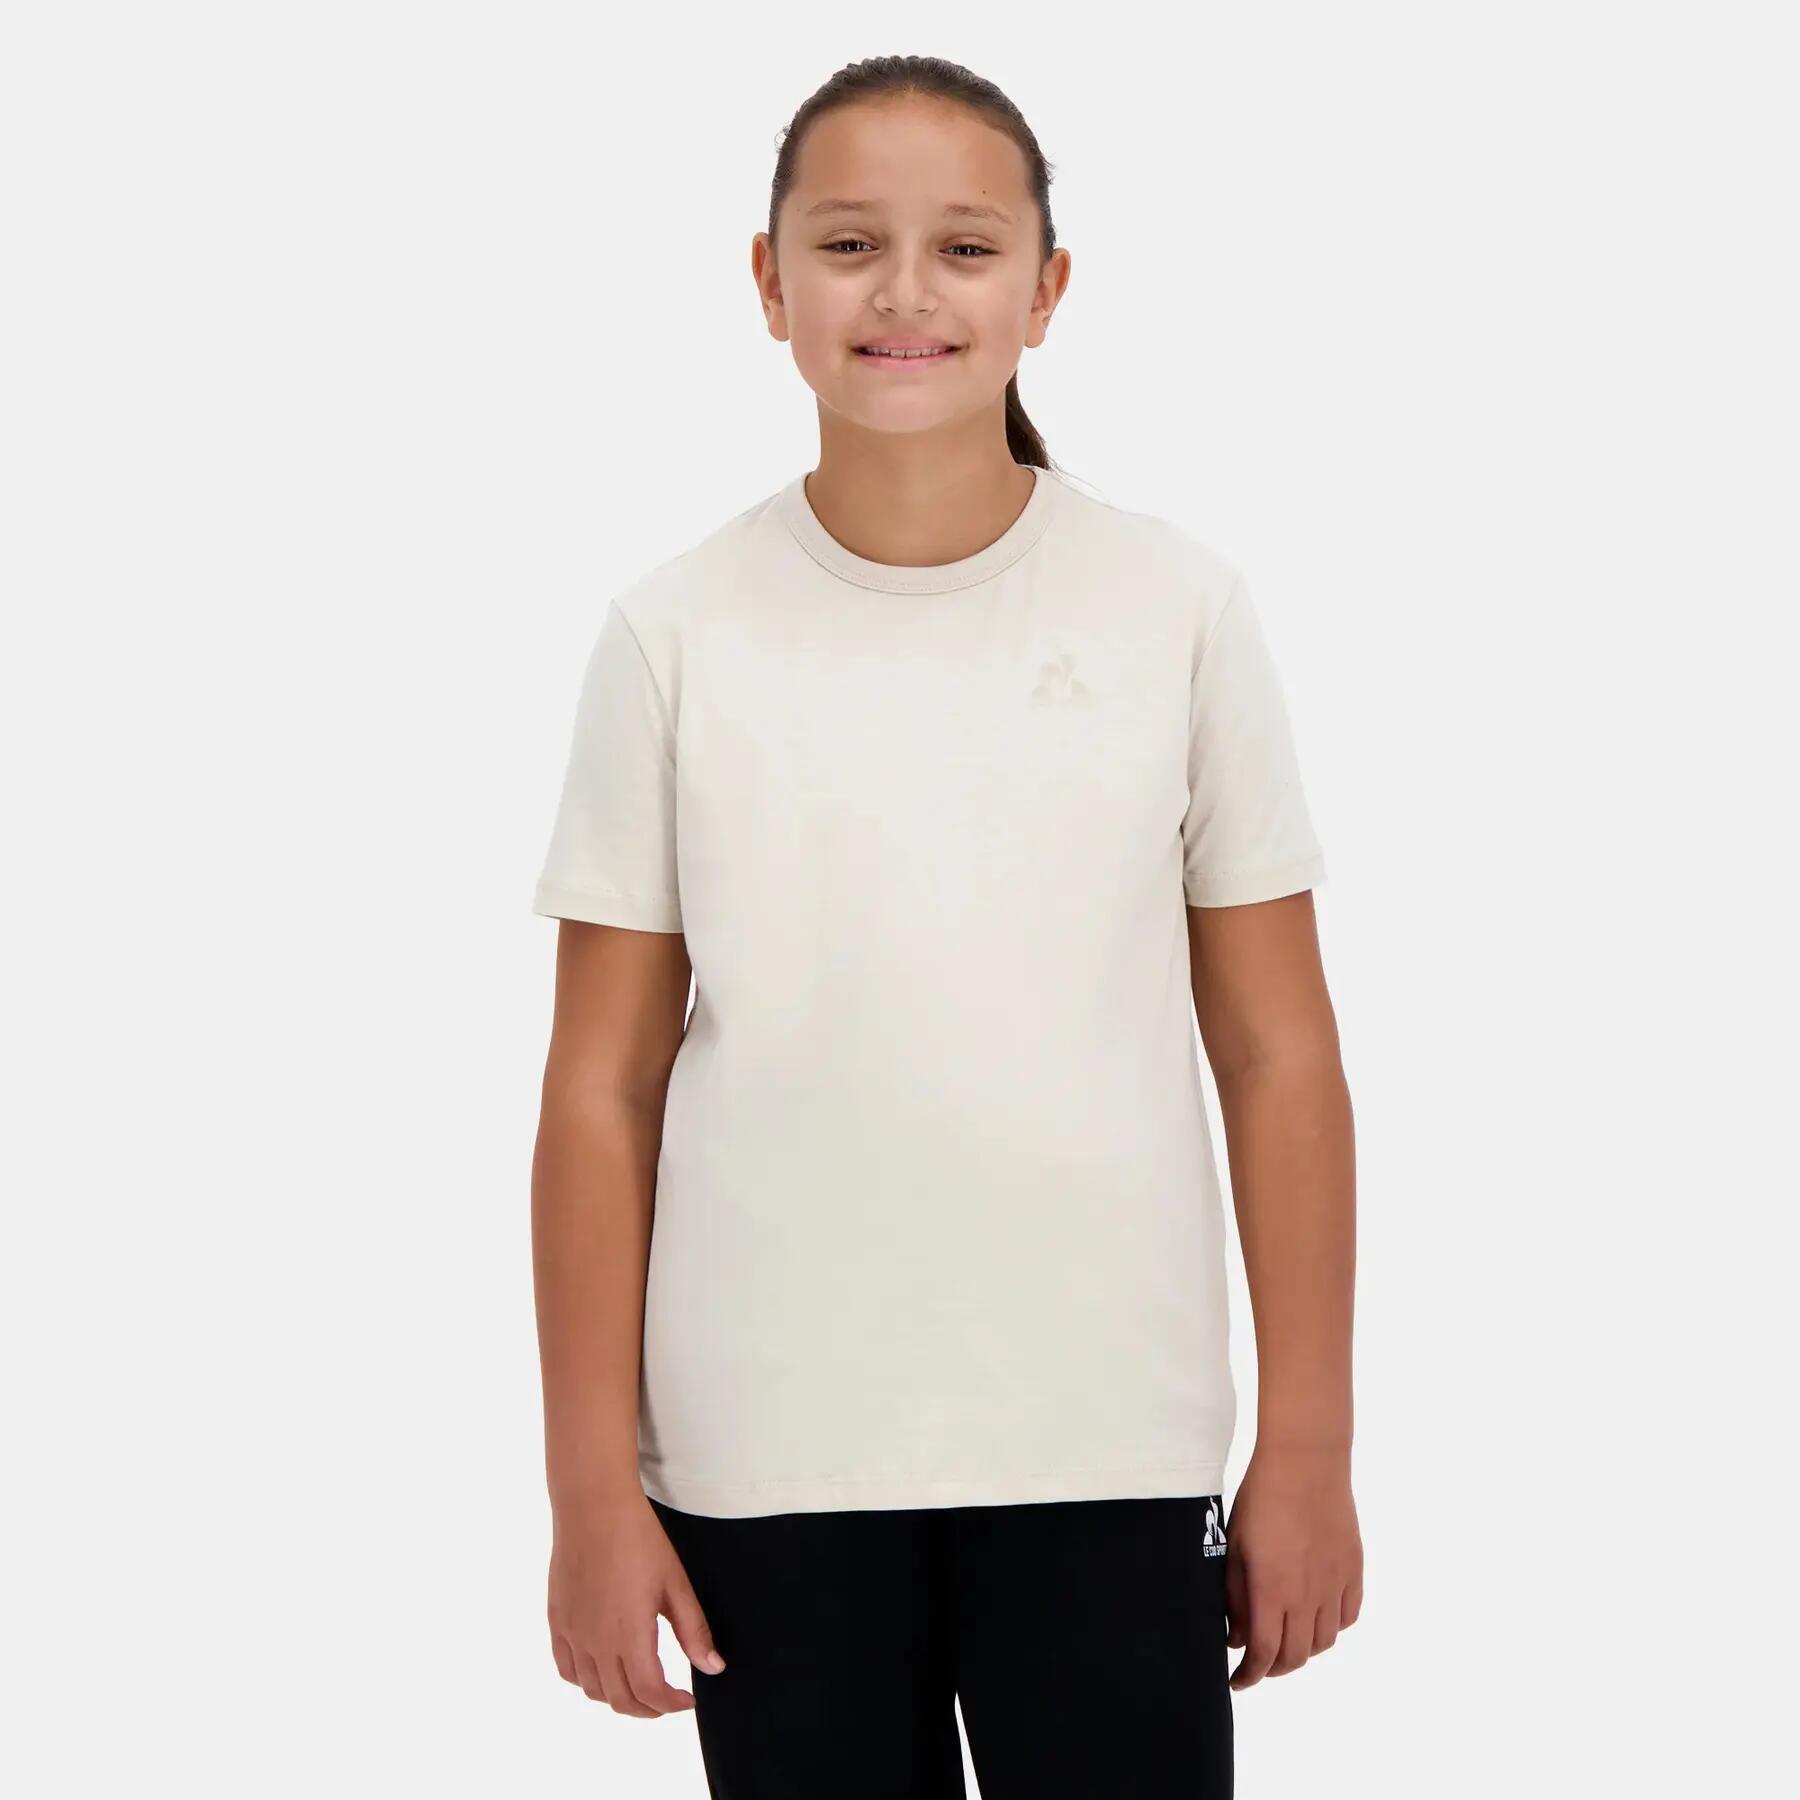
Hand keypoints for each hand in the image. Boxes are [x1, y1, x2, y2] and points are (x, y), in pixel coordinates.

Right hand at [547, 1491, 725, 1715]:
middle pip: (620, 1700)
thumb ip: (693, 1630)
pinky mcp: (558, 1620)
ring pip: (592, 1689)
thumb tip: (713, 1668)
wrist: (594, 1507)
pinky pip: (567, 1668)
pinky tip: (602, 1668)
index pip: (649, 1693)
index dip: (672, 1705)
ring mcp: (572, 1633)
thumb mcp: (675, 1584)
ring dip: (618, 1696)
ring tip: (639, 1685)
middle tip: (668, 1699)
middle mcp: (595, 1642)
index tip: (688, 1700)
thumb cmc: (639, 1540)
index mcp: (628, 1636)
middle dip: (648, 1708)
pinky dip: (585, 1680)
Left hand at [1224, 1445, 1361, 1689]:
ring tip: (1287, 1639)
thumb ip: (1236, 1594)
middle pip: (1295, 1657)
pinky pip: (1347, 1616)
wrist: (1305, 1463)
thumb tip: (1235, 1634)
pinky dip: (1331, 1627)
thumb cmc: (1262, 1498)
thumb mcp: (1235, 1546)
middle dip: (1273, 1668)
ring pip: (1323, 1642)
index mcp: (1272, 1590)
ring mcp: (1334, 1585)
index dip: (1249, 1675)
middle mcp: (1307, 1596)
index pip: (1263, 1654)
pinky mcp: (1354, 1571)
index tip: (1237, 1680)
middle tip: (1259, 1662)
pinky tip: (1317, 1617)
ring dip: (1303, 1650)